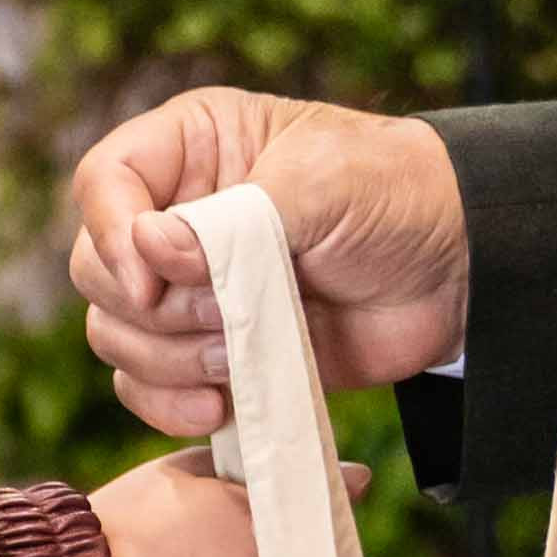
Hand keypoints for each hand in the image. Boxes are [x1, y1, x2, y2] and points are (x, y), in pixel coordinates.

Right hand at [62, 93, 470, 436]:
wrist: (460, 272)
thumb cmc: (396, 196)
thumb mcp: (321, 184)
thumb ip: (234, 222)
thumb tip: (149, 253)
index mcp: (189, 149)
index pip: (103, 184)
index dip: (113, 235)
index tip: (151, 281)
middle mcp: (175, 215)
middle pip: (96, 268)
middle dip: (153, 307)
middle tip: (225, 314)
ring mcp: (192, 287)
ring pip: (115, 332)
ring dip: (168, 359)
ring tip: (238, 356)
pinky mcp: (213, 350)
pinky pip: (145, 386)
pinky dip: (166, 403)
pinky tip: (217, 407)